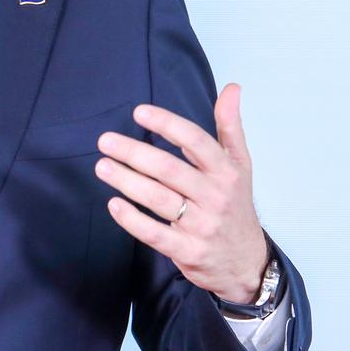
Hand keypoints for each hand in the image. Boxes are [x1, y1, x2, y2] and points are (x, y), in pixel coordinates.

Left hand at [93, 83, 268, 302]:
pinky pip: (155, 234)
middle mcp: (215, 197)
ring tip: (102, 166)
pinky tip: (114, 204)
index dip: (167, 124)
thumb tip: (231, 88)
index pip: (196, 141)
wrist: (246, 262)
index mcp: (226, 171)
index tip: (138, 112)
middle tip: (105, 141)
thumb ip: (230, 126)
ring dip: (126, 181)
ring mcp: (202, 226)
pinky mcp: (188, 251)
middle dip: (134, 153)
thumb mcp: (239, 165)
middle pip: (170, 170)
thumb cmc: (235, 205)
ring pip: (159, 199)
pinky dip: (132, 220)